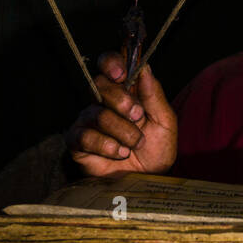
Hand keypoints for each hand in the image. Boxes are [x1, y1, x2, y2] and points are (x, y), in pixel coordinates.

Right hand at [65, 52, 176, 176]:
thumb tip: (145, 68)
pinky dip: (107, 145)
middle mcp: (103, 101)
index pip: (110, 64)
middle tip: (137, 116)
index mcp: (126, 91)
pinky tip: (120, 153)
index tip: (122, 73)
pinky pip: (85, 135)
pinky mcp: (77, 141)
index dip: (112, 62)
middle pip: (100, 84)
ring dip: (123, 131)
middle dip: (122, 100)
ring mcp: (88, 120)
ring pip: (97, 113)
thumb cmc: (156, 150)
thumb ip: (154, 95)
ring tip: (135, 144)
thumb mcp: (165, 122)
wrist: (148, 180)